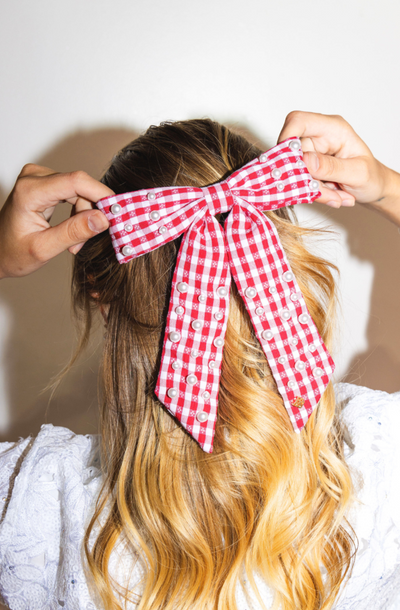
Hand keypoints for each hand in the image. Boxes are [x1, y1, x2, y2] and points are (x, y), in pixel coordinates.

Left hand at [0, 164, 113, 278]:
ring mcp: (40, 178)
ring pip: (80, 190)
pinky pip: (74, 192)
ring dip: (85, 216)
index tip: (118, 212)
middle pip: (80, 186)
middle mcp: (34, 178)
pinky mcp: (46, 183)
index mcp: (29, 191)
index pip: (76, 181)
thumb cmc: (12, 253)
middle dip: (91, 213)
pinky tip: (72, 231)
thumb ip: (74, 233)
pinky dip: (79, 213)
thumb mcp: (44, 249)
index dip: (101, 195)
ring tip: (75, 242)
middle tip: (85, 241)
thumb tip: (103, 219)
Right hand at [278, 111, 399, 225]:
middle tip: (325, 192)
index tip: (286, 162)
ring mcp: (312, 153)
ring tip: (337, 196)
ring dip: (313, 189)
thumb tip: (306, 161)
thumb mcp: (358, 173)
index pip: (299, 121)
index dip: (287, 137)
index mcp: (333, 129)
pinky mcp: (308, 168)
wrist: (374, 188)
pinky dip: (313, 193)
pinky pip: (299, 182)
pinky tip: (333, 195)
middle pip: (293, 154)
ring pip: (295, 172)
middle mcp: (319, 138)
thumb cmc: (372, 176)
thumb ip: (332, 167)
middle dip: (305, 178)